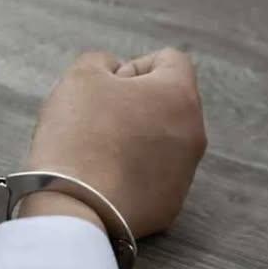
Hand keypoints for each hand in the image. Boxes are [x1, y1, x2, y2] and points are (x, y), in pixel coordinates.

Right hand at [20, 49, 207, 237]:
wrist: (74, 206)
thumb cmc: (78, 136)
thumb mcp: (80, 77)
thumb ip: (101, 62)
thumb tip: (113, 72)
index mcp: (179, 95)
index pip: (169, 61)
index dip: (132, 67)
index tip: (105, 89)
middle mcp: (193, 133)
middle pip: (165, 106)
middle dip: (132, 107)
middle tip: (93, 122)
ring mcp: (184, 174)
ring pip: (159, 145)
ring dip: (131, 142)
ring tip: (94, 155)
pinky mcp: (168, 207)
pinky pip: (150, 181)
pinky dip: (128, 177)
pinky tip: (100, 183)